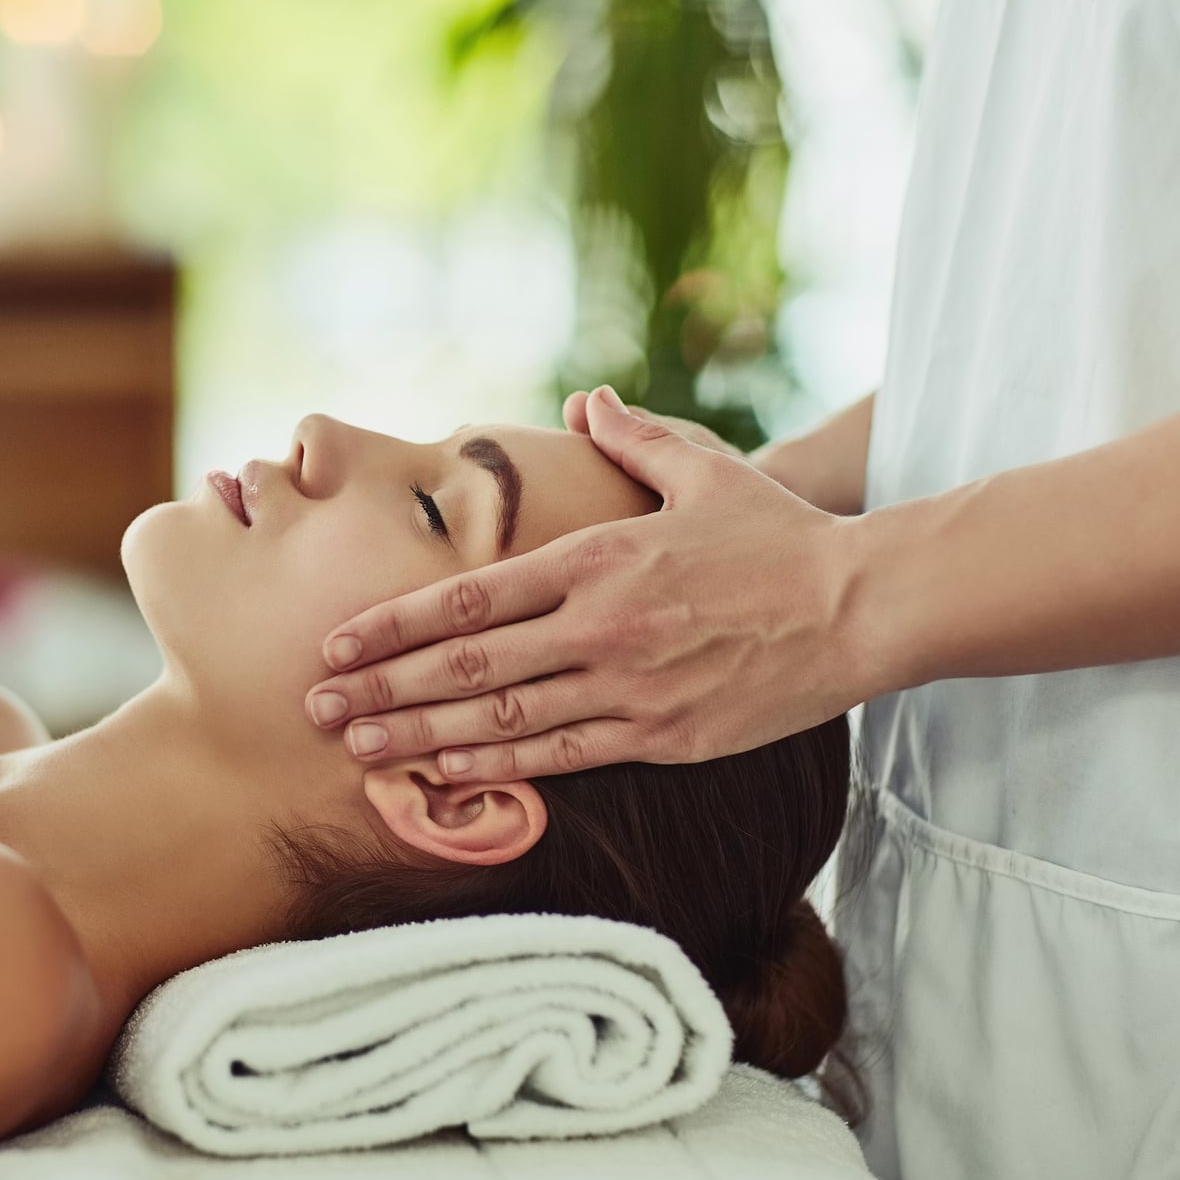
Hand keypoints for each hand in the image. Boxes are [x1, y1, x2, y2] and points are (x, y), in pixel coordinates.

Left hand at [304, 386, 870, 779]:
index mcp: (596, 558)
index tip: (336, 643)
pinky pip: (563, 759)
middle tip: (315, 709)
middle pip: (465, 666)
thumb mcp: (704, 469)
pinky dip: (498, 769)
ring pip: (502, 720)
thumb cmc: (779, 537)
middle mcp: (600, 626)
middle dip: (382, 688)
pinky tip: (445, 774)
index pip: (469, 598)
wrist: (864, 605)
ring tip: (358, 748)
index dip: (393, 624)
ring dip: (421, 736)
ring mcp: (630, 687)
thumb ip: (632, 437)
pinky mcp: (665, 738)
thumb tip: (583, 404)